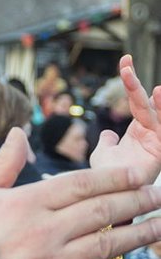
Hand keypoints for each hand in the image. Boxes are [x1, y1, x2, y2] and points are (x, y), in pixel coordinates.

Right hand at [0, 127, 160, 258]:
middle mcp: (41, 231)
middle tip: (159, 196)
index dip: (116, 177)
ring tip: (159, 227)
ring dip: (138, 235)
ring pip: (105, 244)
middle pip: (102, 210)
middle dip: (137, 202)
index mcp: (25, 203)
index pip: (82, 183)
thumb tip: (18, 132)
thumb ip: (3, 164)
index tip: (140, 174)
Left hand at [90, 54, 160, 179]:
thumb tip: (107, 133)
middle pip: (146, 104)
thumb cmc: (108, 179)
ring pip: (160, 116)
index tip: (125, 61)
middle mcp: (151, 132)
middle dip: (135, 85)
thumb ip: (107, 142)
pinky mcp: (160, 153)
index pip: (136, 100)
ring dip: (160, 103)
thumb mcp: (104, 155)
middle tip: (125, 65)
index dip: (130, 81)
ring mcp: (157, 142)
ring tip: (156, 89)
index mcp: (139, 129)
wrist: (109, 197)